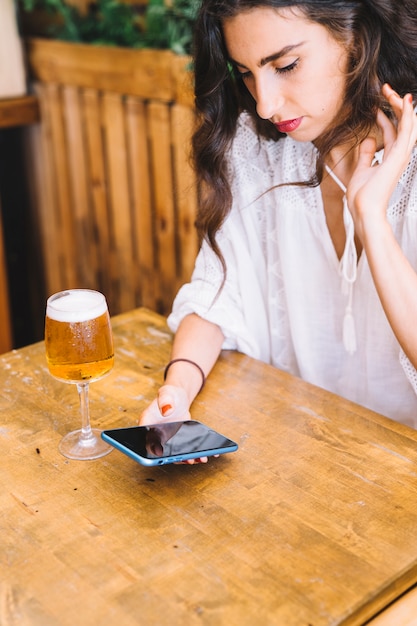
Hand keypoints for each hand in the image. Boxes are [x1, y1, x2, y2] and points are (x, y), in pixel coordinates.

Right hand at [140, 385, 207, 462]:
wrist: (179, 398)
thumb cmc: (169, 395)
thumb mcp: (166, 393)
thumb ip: (165, 401)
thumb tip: (167, 410)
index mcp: (147, 423)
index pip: (145, 438)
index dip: (150, 448)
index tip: (159, 453)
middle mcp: (155, 435)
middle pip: (160, 452)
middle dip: (173, 458)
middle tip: (187, 459)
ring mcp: (166, 440)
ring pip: (173, 454)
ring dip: (186, 459)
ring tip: (200, 459)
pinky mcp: (177, 442)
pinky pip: (183, 451)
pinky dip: (193, 454)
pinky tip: (205, 455)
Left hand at [347, 84, 416, 238]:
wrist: (363, 210)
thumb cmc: (362, 197)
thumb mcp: (361, 169)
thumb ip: (366, 155)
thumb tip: (368, 140)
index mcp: (390, 158)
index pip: (392, 132)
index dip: (386, 116)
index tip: (377, 105)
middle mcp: (398, 156)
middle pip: (403, 125)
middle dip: (397, 106)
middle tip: (387, 90)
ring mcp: (400, 156)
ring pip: (408, 125)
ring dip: (402, 107)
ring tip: (394, 93)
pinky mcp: (399, 156)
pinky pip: (407, 131)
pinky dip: (408, 115)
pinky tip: (405, 102)